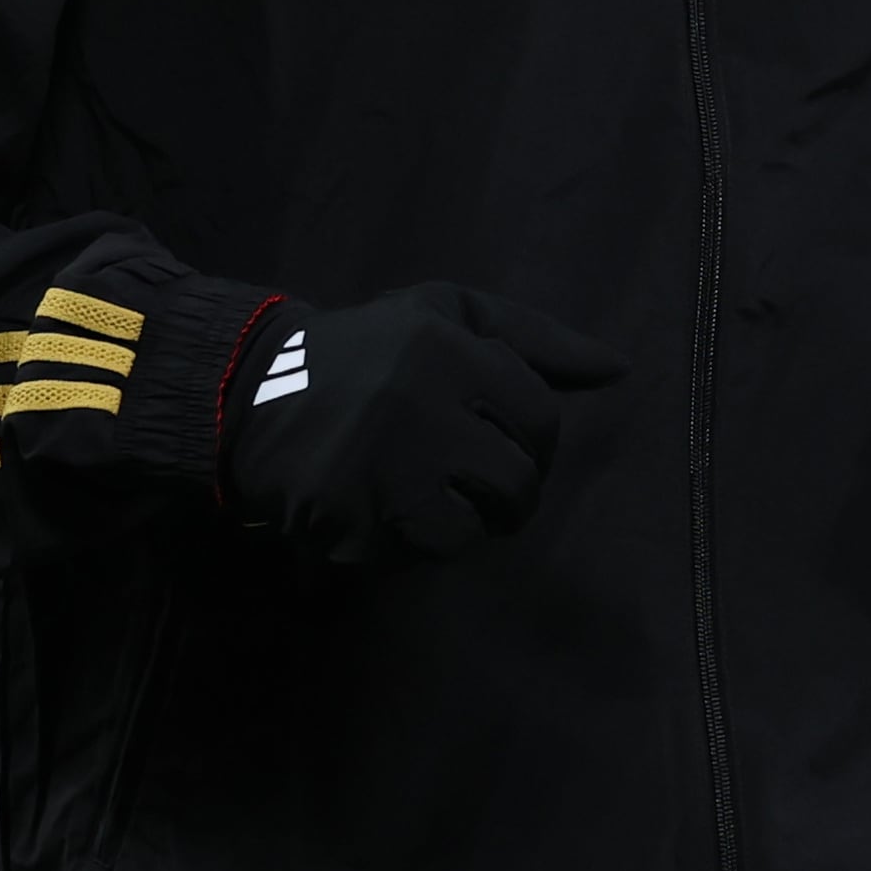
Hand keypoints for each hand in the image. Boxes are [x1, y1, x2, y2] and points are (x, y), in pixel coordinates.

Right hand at [223, 285, 621, 562]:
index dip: (534, 440)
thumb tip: (620, 369)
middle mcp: (419, 409)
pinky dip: (416, 541)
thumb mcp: (448, 315)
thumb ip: (536, 338)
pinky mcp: (350, 525)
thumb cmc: (370, 351)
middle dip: (510, 492)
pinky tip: (388, 508)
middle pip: (516, 483)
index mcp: (448, 351)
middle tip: (477, 480)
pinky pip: (419, 554)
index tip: (509, 441)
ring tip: (429, 493)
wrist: (250, 393)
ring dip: (464, 521)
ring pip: (474, 528)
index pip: (540, 419)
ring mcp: (382, 472)